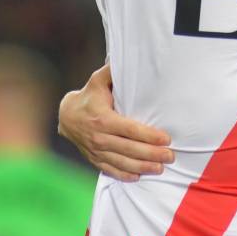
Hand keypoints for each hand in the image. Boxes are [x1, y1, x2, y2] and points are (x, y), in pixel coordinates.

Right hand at [58, 64, 173, 181]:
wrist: (66, 115)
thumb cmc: (89, 95)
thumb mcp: (99, 80)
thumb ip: (113, 72)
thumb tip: (126, 58)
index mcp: (102, 118)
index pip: (130, 129)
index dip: (148, 135)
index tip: (166, 138)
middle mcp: (99, 137)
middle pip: (129, 149)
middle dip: (151, 154)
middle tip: (170, 156)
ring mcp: (96, 151)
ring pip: (122, 162)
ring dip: (142, 166)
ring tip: (161, 168)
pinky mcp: (94, 159)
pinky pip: (110, 170)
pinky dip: (124, 175)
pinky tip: (139, 176)